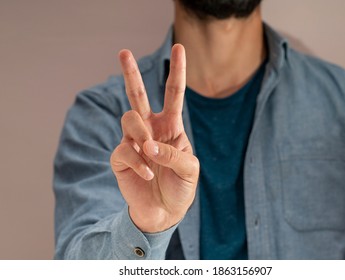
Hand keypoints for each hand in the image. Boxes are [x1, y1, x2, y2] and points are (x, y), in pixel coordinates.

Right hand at [110, 44, 198, 232]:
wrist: (164, 212)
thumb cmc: (180, 188)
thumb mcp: (190, 169)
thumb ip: (173, 153)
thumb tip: (148, 144)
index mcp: (170, 126)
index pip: (174, 93)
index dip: (177, 71)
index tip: (179, 47)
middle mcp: (150, 129)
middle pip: (138, 95)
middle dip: (131, 73)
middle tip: (124, 51)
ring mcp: (133, 141)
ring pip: (129, 118)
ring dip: (140, 134)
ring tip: (150, 154)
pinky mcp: (120, 157)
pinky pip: (124, 150)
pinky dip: (139, 163)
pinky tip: (148, 175)